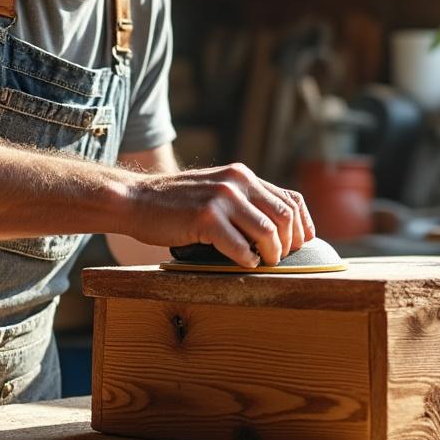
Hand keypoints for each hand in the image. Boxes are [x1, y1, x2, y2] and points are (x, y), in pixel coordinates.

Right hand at [122, 163, 314, 266]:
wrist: (136, 200)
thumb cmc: (175, 203)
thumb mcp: (215, 190)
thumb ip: (242, 200)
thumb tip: (275, 227)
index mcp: (243, 175)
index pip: (290, 199)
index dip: (303, 225)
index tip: (303, 244)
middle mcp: (237, 182)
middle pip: (285, 216)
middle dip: (289, 243)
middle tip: (281, 258)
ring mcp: (222, 198)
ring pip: (268, 232)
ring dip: (271, 254)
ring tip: (264, 263)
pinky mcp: (206, 217)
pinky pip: (241, 247)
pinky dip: (247, 260)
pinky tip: (244, 263)